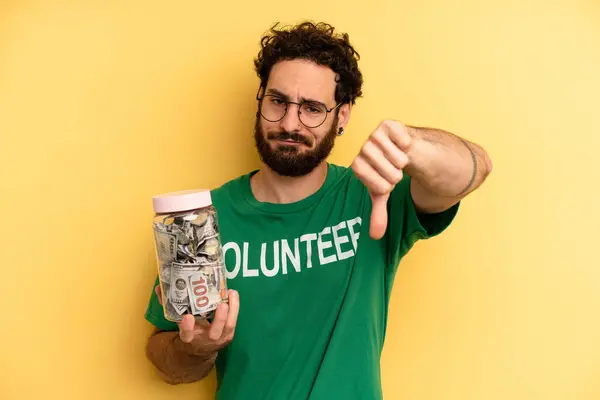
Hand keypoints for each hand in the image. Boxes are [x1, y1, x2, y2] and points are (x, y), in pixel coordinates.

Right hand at [155, 285, 239, 355]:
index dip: (187, 327)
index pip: (186, 335)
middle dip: (219, 319)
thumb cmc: (188, 330)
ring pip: (228, 326)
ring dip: (232, 310)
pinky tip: (233, 294)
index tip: (187, 317)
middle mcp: (205, 340)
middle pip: (214, 333)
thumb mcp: (176, 322)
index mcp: (189, 338)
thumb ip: (168, 306)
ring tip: (231, 293)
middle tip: (221, 304)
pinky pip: (233, 321)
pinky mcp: (228, 334)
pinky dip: (235, 307)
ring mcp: (219, 338)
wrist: (199, 349)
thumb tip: (159, 288)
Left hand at [351, 120, 411, 239]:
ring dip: (404, 162)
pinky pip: (404, 141)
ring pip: (399, 159)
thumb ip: (378, 213)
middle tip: (394, 169)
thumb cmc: (387, 172)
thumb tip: (375, 236)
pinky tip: (402, 144)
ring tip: (397, 157)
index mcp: (357, 166)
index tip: (386, 183)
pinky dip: (408, 146)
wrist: (399, 149)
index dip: (385, 186)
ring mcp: (374, 135)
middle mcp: (362, 149)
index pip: (375, 184)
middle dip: (398, 175)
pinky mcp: (387, 124)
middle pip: (391, 173)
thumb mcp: (383, 193)